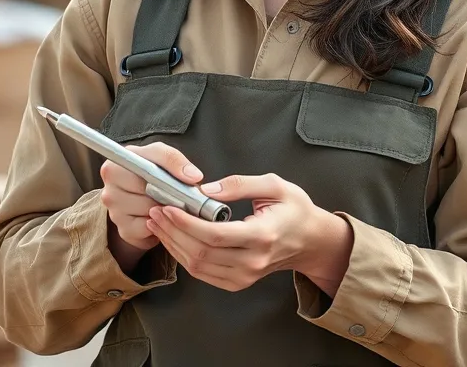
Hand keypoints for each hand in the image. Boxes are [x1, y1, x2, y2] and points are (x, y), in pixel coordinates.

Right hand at [100, 142, 202, 270]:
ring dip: (167, 209)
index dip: (171, 172)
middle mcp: (109, 190)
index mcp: (114, 166)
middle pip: (151, 192)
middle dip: (171, 193)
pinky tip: (161, 216)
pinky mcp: (125, 231)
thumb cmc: (148, 173)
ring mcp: (115, 213)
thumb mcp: (158, 157)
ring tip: (169, 202)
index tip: (191, 178)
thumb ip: (173, 159)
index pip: (146, 166)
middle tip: (180, 192)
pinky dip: (161, 223)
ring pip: (153, 211)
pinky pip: (152, 228)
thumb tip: (192, 176)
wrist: (138, 196)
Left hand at [146, 173, 353, 295]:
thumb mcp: (274, 185)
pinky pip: (203, 274)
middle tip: (155, 211)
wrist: (311, 241)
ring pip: (197, 266)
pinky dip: (183, 257)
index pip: (214, 235)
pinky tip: (174, 239)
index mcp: (262, 236)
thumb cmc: (295, 209)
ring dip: (173, 244)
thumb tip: (205, 190)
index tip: (167, 206)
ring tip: (158, 223)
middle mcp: (252, 261)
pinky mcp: (238, 282)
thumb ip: (239, 184)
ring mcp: (245, 276)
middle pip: (200, 252)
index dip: (186, 223)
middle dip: (172, 231)